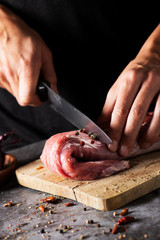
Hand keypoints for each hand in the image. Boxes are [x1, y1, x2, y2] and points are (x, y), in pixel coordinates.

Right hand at [0, 5, 56, 105]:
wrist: (1, 27)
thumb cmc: (21, 36)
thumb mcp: (44, 52)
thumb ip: (50, 74)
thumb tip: (53, 89)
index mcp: (26, 67)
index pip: (28, 97)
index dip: (37, 101)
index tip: (41, 98)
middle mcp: (11, 73)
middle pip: (22, 98)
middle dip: (32, 94)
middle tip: (34, 83)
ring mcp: (0, 76)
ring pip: (15, 93)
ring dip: (22, 87)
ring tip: (23, 71)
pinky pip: (7, 86)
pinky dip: (14, 82)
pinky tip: (15, 70)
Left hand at [98, 24, 159, 156]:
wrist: (155, 58)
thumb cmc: (134, 75)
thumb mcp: (119, 88)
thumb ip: (109, 107)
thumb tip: (99, 127)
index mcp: (129, 80)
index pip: (120, 108)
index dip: (115, 128)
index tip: (111, 144)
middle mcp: (146, 81)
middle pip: (136, 112)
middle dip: (129, 134)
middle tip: (123, 151)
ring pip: (157, 113)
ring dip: (148, 134)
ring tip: (140, 146)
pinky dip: (159, 128)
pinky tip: (152, 137)